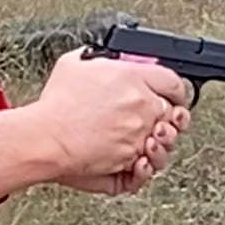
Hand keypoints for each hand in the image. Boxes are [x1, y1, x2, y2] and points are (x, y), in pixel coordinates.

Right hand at [30, 51, 189, 187]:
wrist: (48, 136)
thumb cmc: (57, 104)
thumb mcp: (74, 63)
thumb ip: (96, 59)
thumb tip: (100, 59)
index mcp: (133, 77)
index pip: (172, 81)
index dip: (176, 90)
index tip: (173, 96)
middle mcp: (142, 104)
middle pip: (172, 112)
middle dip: (168, 118)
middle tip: (157, 121)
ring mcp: (139, 133)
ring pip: (166, 141)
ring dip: (159, 142)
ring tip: (144, 142)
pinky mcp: (131, 157)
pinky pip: (150, 164)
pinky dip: (145, 165)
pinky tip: (136, 160)